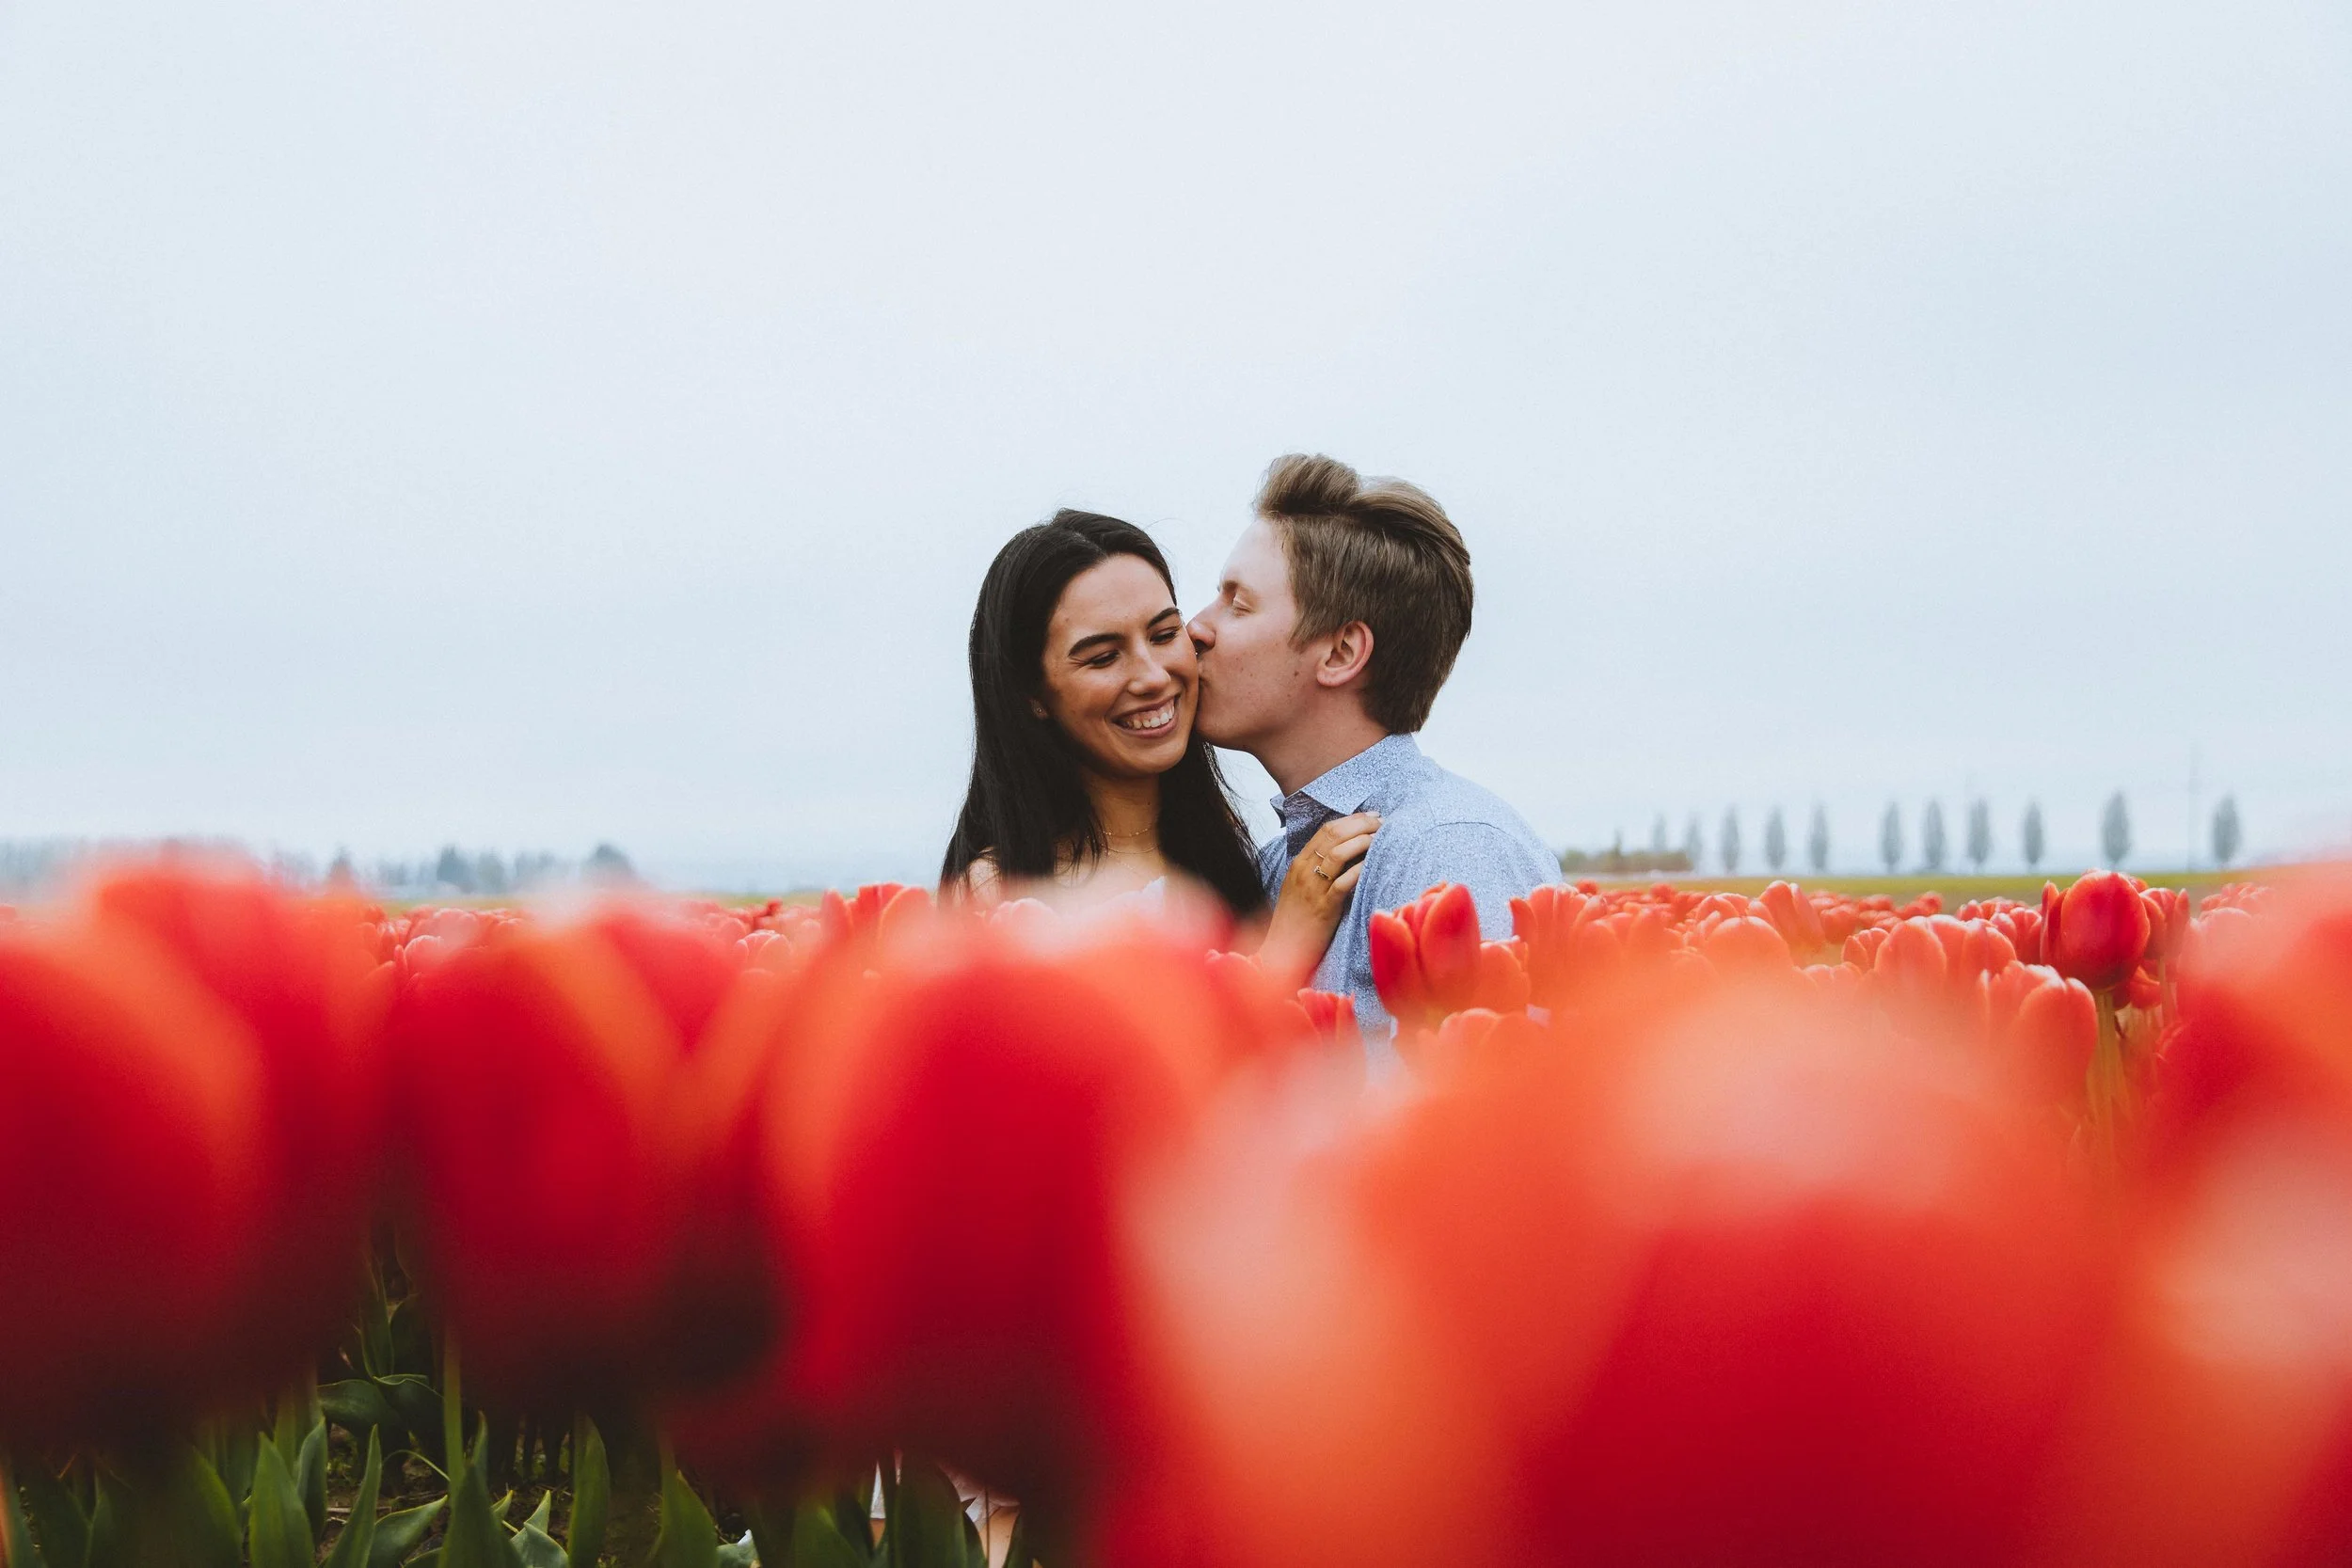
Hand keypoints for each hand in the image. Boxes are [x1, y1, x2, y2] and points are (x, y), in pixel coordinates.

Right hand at [1259, 812, 1379, 985]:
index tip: (1372, 817)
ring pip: (1338, 853)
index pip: (1326, 830)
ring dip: (1363, 841)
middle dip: (1362, 824)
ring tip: (1381, 839)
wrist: (1280, 952)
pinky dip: (1360, 869)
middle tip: (1382, 823)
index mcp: (1299, 863)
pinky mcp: (1323, 908)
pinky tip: (1373, 864)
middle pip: (1334, 835)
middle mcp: (1303, 871)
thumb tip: (1345, 853)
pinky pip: (1343, 882)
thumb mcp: (1301, 888)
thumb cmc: (1295, 921)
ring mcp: (1312, 888)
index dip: (1352, 820)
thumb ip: (1317, 869)